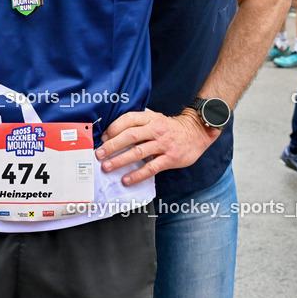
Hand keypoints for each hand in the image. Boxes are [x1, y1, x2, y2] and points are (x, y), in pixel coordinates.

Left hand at [95, 109, 217, 185]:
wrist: (197, 132)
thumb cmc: (171, 127)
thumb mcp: (156, 117)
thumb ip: (139, 121)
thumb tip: (113, 132)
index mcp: (150, 118)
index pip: (129, 119)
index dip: (114, 128)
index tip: (103, 137)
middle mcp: (156, 130)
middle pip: (130, 136)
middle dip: (112, 146)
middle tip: (99, 154)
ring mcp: (163, 144)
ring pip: (138, 152)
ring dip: (120, 160)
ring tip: (107, 167)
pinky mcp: (170, 159)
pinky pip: (151, 168)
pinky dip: (137, 175)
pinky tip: (126, 180)